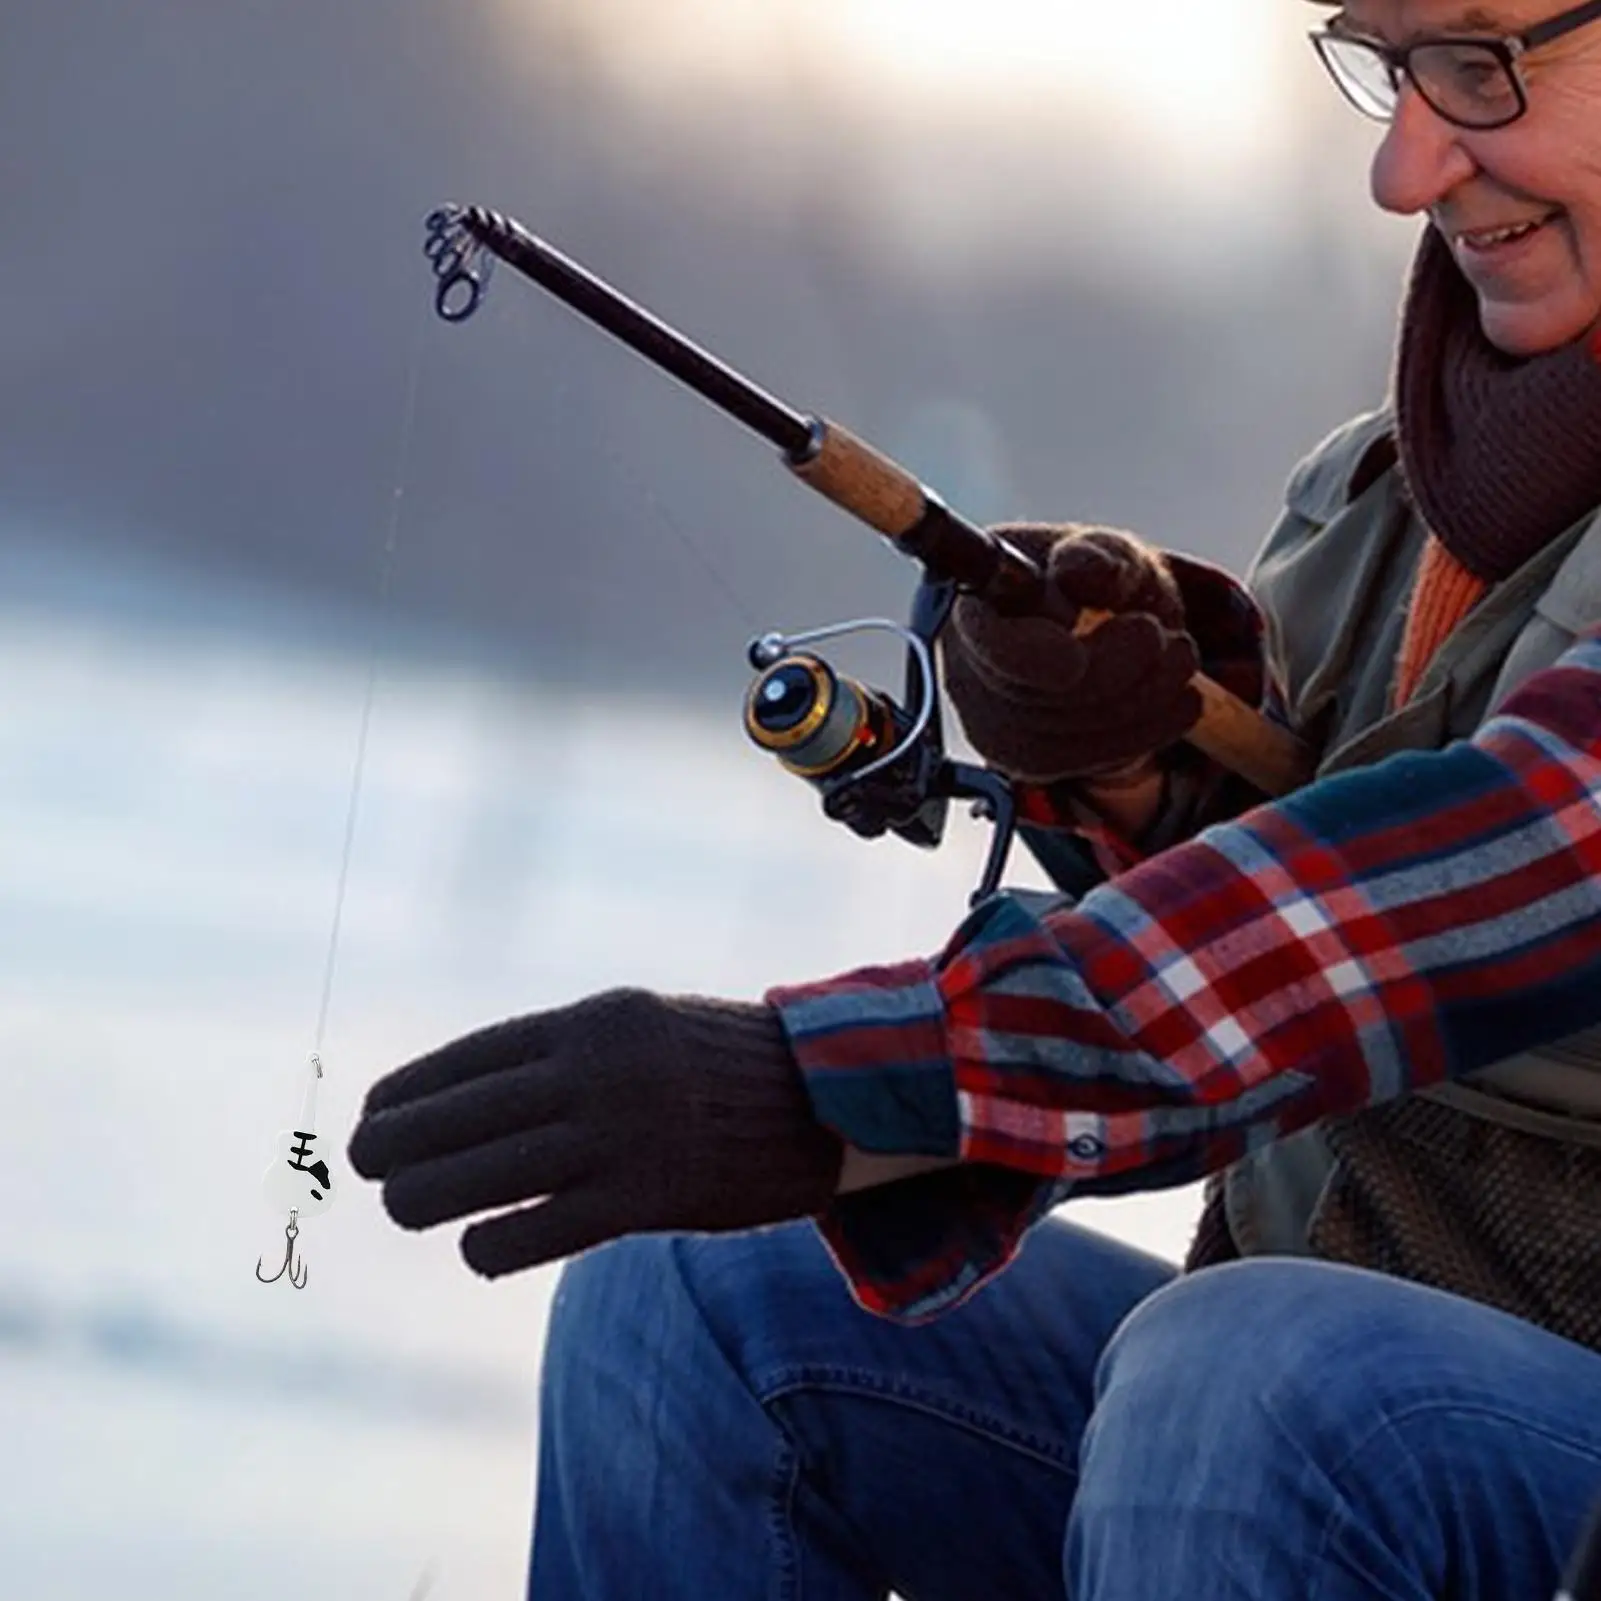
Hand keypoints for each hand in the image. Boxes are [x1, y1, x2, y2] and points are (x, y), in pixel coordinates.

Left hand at [347, 988, 842, 1276]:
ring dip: (423, 1198)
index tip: (372, 1113)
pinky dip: (489, 1244)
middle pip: (456, 1118)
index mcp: (592, 1021)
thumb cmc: (722, 1064)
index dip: (409, 1089)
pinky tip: (479, 1247)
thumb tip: (469, 1095)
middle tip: (370, 1168)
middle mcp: (595, 1072)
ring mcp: (617, 1137)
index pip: (469, 1058)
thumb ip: (564, 1052)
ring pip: (477, 1178)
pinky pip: (532, 1232)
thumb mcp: (641, 1026)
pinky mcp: (643, 1200)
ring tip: (406, 1207)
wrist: (826, 1100)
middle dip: (393, 1146)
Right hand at [942, 523, 1262, 782]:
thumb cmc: (1085, 584)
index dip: (1034, 657)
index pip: (988, 645)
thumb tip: (1082, 571)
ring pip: (1065, 734)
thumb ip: (1094, 555)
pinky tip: (1176, 700)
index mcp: (972, 606)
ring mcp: (990, 723)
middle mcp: (967, 671)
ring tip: (1179, 658)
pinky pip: (1086, 760)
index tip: (1079, 656)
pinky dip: (1144, 731)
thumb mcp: (1100, 552)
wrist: (1097, 626)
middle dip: (1112, 670)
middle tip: (1159, 636)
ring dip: (1141, 699)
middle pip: (1032, 697)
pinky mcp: (1026, 759)